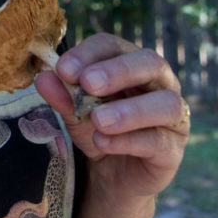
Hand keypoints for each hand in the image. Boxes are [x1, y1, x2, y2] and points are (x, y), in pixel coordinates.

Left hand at [35, 32, 188, 217]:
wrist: (110, 172)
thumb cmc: (96, 128)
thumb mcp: (73, 110)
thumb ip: (62, 94)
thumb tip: (44, 77)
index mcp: (130, 63)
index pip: (113, 45)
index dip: (89, 53)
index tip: (63, 69)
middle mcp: (159, 83)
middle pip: (150, 63)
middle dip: (119, 71)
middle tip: (89, 83)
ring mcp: (173, 117)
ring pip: (165, 104)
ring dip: (129, 110)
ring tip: (99, 120)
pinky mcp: (173, 150)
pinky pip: (158, 141)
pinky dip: (128, 140)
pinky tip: (103, 142)